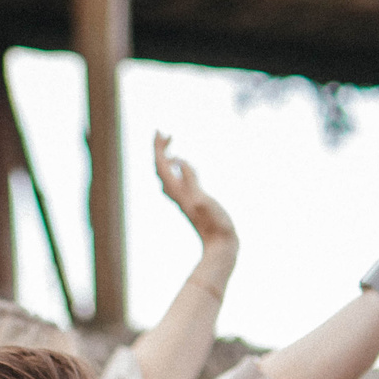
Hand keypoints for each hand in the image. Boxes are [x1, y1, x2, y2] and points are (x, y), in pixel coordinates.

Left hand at [153, 132, 235, 251]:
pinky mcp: (192, 204)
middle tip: (164, 133)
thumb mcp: (202, 200)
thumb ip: (191, 181)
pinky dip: (176, 169)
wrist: (221, 248)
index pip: (161, 166)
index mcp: (179, 192)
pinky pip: (178, 182)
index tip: (159, 131)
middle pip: (160, 169)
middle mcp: (178, 195)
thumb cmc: (216, 225)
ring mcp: (184, 200)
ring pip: (166, 175)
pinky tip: (183, 165)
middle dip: (159, 149)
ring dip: (165, 158)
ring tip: (170, 144)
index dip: (158, 148)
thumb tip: (179, 160)